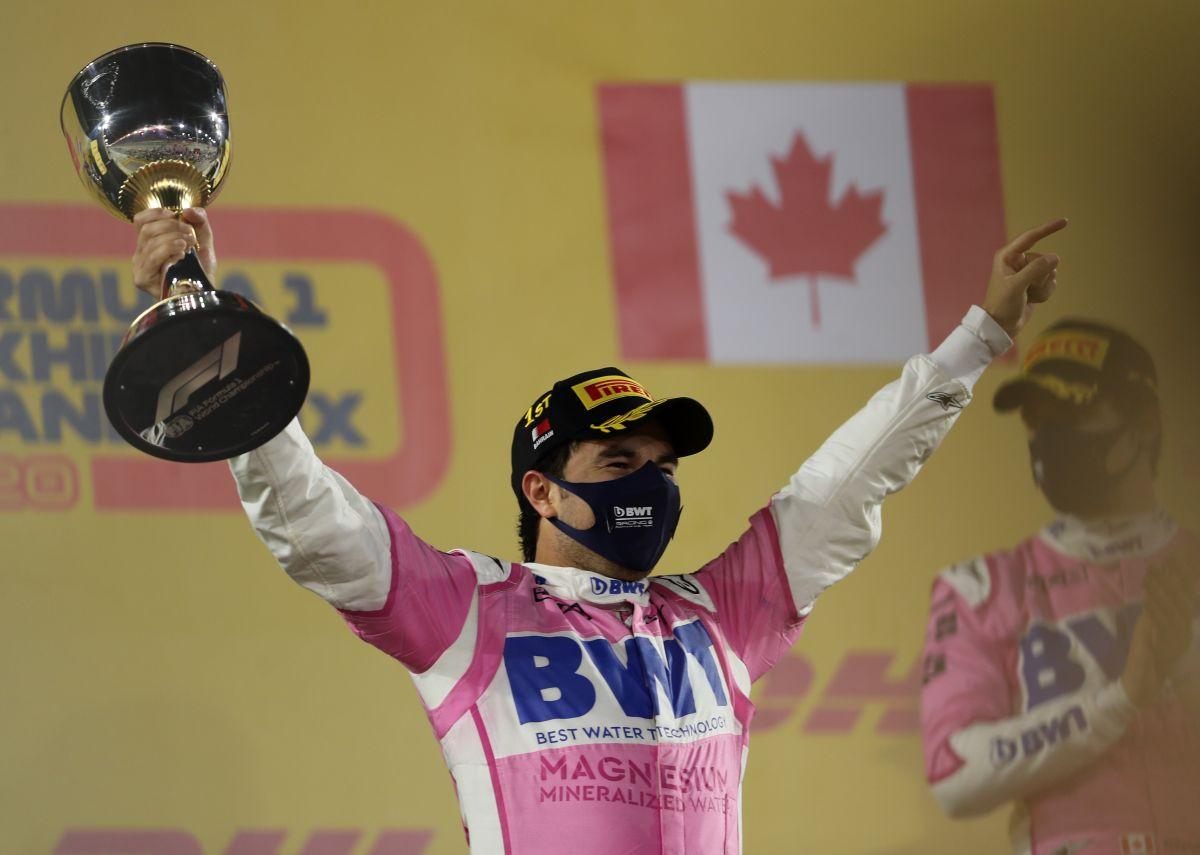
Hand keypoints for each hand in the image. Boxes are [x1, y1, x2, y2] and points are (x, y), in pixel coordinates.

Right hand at [132, 207, 216, 298]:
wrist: (204, 294)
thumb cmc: (201, 270)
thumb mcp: (203, 241)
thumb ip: (199, 222)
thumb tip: (188, 209)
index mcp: (150, 243)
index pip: (141, 221)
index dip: (155, 213)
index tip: (174, 213)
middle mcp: (141, 254)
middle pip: (147, 229)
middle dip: (171, 226)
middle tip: (190, 234)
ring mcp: (140, 267)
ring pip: (150, 242)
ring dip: (174, 238)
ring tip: (190, 245)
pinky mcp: (142, 279)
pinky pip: (152, 257)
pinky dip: (168, 250)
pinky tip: (182, 254)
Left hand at [981, 218, 1067, 338]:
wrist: (1001, 325)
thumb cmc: (1002, 305)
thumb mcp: (1017, 286)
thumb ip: (1035, 270)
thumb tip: (1055, 257)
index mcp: (1007, 256)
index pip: (1030, 237)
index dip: (1047, 228)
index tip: (1064, 221)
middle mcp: (1017, 261)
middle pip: (1044, 259)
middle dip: (1041, 276)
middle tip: (1027, 289)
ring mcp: (1027, 272)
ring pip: (1050, 271)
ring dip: (1043, 286)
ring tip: (1028, 295)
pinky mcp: (1034, 283)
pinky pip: (1051, 282)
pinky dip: (1045, 293)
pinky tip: (1032, 300)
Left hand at [1121, 553, 1198, 708]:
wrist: (1142, 686)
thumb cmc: (1144, 657)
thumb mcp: (1150, 629)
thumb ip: (1155, 611)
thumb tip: (1154, 589)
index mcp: (1180, 626)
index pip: (1185, 598)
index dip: (1183, 579)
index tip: (1174, 559)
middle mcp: (1183, 632)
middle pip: (1183, 600)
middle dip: (1175, 579)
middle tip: (1165, 560)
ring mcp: (1177, 640)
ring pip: (1174, 610)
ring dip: (1164, 590)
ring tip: (1155, 572)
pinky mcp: (1166, 648)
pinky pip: (1163, 625)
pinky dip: (1156, 610)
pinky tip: (1149, 598)